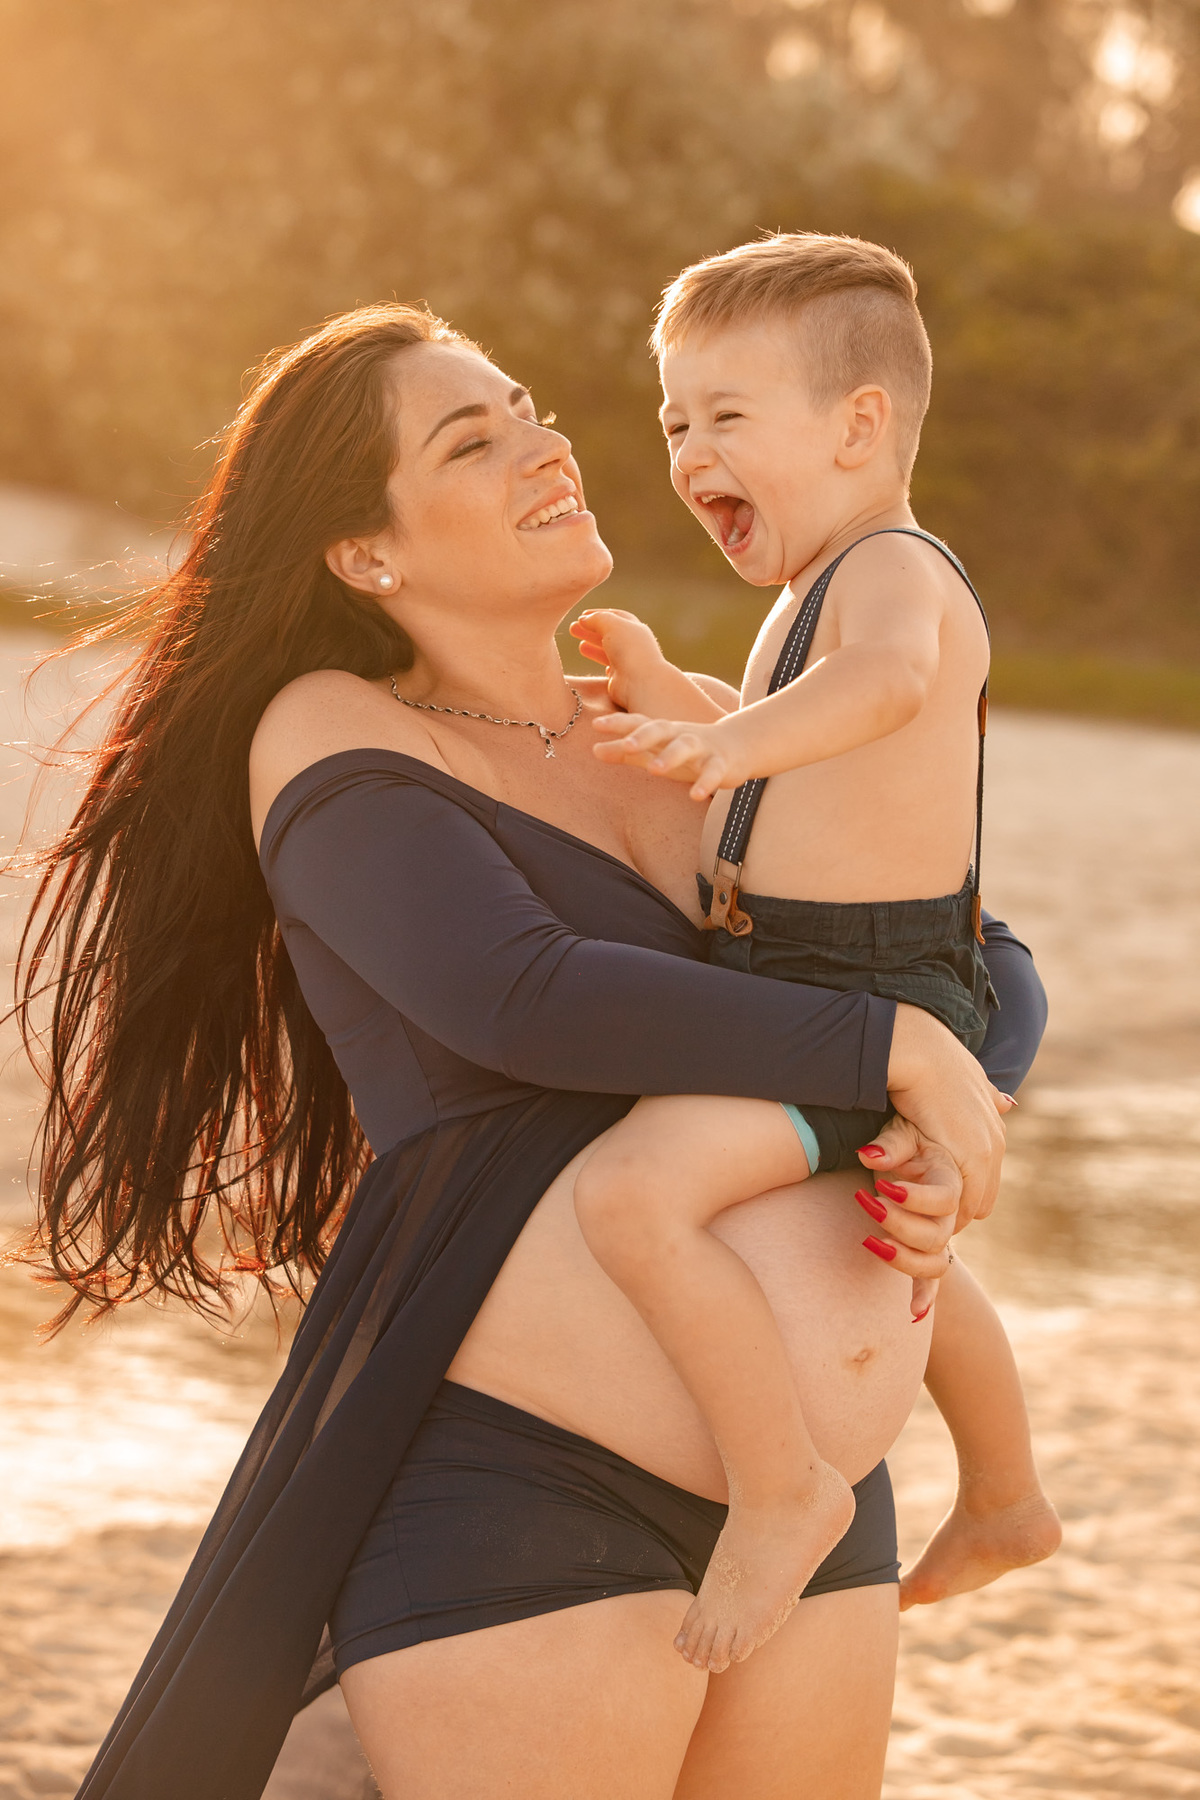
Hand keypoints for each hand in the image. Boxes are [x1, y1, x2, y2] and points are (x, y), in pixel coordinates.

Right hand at [569, 610, 670, 715]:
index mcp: (635, 628)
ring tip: (579, 646)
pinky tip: (595, 665)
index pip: (615, 616)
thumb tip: (584, 619)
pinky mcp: (621, 678)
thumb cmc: (629, 650)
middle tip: (572, 628)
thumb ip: (596, 619)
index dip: (598, 614)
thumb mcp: (611, 625)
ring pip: (608, 651)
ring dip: (593, 646)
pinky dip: (601, 663)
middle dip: (591, 630)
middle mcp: (633, 645)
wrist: (640, 683)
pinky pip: (610, 668)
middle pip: (609, 634)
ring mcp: (627, 662)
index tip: (582, 615)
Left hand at [591, 712, 748, 800]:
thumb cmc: (689, 751)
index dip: (618, 723)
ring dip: (671, 757)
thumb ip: (626, 753)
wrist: (739, 747)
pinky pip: (714, 772)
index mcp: (663, 731)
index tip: (596, 725)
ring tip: (655, 770)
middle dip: (643, 736)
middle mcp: (680, 734)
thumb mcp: (657, 751)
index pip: (638, 722)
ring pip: (686, 747)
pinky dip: (705, 783)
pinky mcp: (722, 764)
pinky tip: (695, 795)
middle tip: (626, 744)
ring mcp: (703, 747)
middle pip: (660, 729)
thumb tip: (594, 750)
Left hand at [851, 1118, 960, 1289]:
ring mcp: (944, 1231)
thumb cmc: (915, 1129)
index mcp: (954, 1177)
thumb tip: (867, 1156)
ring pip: (936, 1261)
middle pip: (937, 1235)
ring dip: (903, 1259)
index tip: (883, 1189)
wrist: (929, 1138)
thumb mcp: (903, 1130)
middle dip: (900, 1226)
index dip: (915, 1200)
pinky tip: (914, 1312)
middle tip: (868, 1204)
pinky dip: (925, 1294)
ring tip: (869, 1241)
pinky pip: (933, 1274)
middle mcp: (954, 1209)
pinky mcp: (931, 1245)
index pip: (944, 1199)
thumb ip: (890, 1145)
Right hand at [884, 1005, 1012, 1228]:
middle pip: (982, 1198)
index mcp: (993, 1128)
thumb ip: (989, 1097)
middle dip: (955, 1209)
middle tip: (922, 1214)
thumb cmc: (933, 1063)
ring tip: (917, 1217)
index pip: (984, 1180)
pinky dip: (943, 1212)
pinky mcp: (974, 1157)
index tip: (931, 1199)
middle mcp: (996, 1142)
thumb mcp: (969, 1083)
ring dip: (947, 1215)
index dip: (959, 1192)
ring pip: (974, 1205)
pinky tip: (918, 1209)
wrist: (922, 1052)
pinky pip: (964, 1202)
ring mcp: (989, 1150)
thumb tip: (1007, 1102)